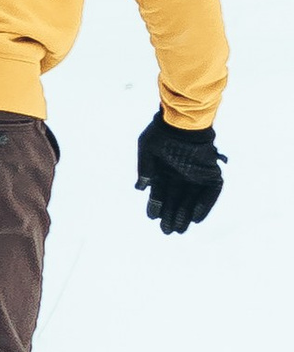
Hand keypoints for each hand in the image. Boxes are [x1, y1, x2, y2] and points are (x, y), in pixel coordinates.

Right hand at [136, 113, 223, 234]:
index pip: (159, 194)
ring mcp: (196, 175)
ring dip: (185, 215)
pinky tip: (196, 218)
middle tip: (167, 231)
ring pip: (191, 200)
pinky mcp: (210, 173)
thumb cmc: (162, 131)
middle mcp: (180, 176)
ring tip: (180, 229)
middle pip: (175, 201)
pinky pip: (210, 193)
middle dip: (171, 216)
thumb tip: (140, 188)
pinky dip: (204, 206)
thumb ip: (145, 169)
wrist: (184, 120)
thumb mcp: (146, 150)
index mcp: (164, 171)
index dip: (156, 207)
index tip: (153, 217)